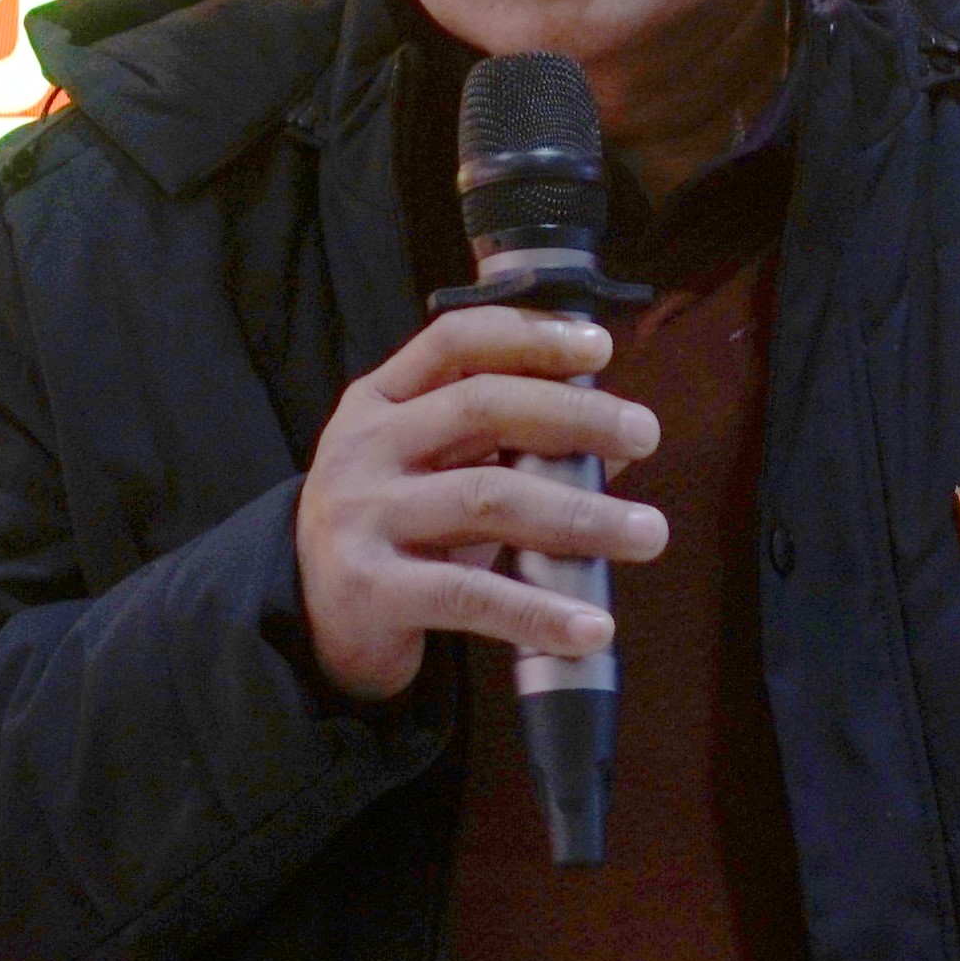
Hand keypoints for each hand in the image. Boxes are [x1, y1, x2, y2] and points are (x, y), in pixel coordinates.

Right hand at [293, 305, 666, 703]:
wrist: (310, 618)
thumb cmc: (394, 531)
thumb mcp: (439, 473)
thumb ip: (513, 448)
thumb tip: (617, 444)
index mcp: (380, 402)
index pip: (455, 343)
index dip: (530, 335)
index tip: (600, 346)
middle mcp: (365, 447)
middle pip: (481, 407)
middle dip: (575, 415)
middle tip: (645, 433)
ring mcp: (364, 516)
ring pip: (487, 500)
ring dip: (580, 516)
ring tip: (648, 534)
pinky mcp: (371, 589)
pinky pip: (469, 595)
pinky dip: (538, 609)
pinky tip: (592, 625)